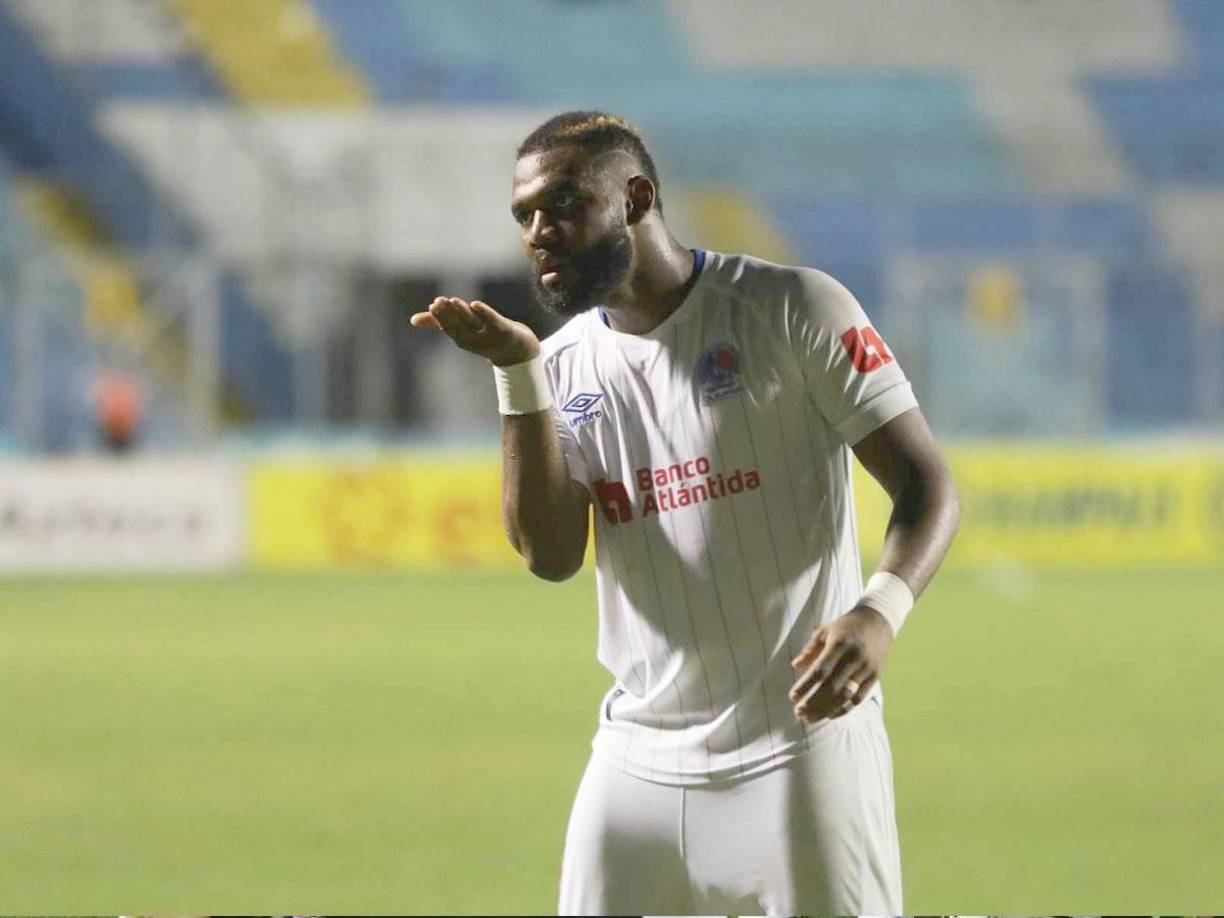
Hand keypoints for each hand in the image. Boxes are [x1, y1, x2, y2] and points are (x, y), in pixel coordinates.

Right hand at [410, 297, 540, 366]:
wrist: (516, 350)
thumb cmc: (484, 336)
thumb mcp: (461, 330)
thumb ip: (438, 323)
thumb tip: (413, 320)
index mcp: (462, 338)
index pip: (449, 328)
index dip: (440, 318)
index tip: (432, 306)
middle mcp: (474, 339)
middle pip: (459, 326)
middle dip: (448, 315)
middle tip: (437, 303)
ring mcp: (489, 335)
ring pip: (473, 322)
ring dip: (463, 313)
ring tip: (452, 301)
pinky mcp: (504, 330)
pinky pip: (493, 321)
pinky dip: (485, 314)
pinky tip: (476, 304)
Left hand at [789, 605, 893, 723]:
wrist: (879, 621)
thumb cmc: (846, 626)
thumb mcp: (826, 631)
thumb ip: (810, 649)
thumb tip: (795, 665)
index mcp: (839, 644)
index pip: (820, 670)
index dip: (806, 686)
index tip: (792, 696)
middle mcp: (854, 658)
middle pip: (832, 687)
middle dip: (814, 702)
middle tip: (798, 712)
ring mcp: (866, 669)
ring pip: (846, 696)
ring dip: (826, 710)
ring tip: (810, 719)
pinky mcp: (875, 676)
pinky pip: (859, 698)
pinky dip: (844, 709)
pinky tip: (830, 715)